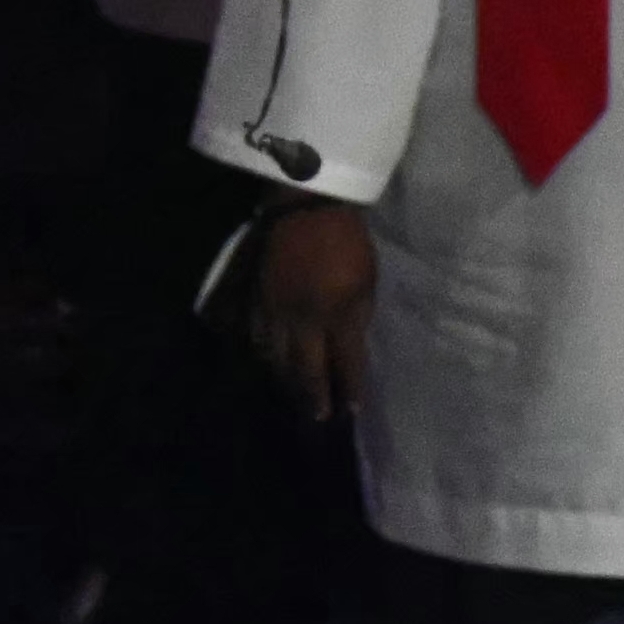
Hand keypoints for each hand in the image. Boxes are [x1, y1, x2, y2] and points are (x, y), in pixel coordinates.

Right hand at [244, 192, 377, 423]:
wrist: (306, 205)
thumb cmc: (346, 241)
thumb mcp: (367, 279)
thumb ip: (358, 318)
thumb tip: (350, 350)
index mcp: (336, 313)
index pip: (345, 362)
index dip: (349, 388)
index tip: (351, 410)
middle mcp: (303, 320)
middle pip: (306, 369)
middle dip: (313, 396)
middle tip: (317, 418)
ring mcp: (275, 312)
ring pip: (277, 358)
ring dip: (287, 381)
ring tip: (295, 396)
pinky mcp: (256, 301)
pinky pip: (257, 338)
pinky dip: (265, 356)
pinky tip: (270, 364)